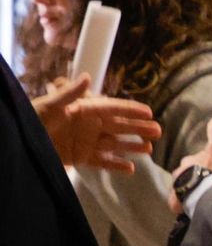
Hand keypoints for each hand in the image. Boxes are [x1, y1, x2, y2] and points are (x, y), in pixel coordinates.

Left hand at [32, 75, 161, 173]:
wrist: (20, 145)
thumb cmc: (33, 121)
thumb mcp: (49, 106)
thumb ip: (69, 93)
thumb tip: (87, 77)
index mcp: (84, 111)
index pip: (113, 109)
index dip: (131, 110)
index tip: (149, 112)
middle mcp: (89, 126)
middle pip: (119, 127)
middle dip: (139, 128)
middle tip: (158, 131)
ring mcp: (86, 143)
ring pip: (115, 144)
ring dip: (132, 146)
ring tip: (149, 149)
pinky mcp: (80, 158)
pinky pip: (103, 162)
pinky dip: (116, 165)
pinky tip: (131, 168)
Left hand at [167, 118, 211, 213]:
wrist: (202, 191)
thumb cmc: (210, 169)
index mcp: (188, 161)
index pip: (193, 160)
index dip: (201, 163)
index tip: (209, 167)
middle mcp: (179, 173)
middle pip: (185, 173)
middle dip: (192, 176)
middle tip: (204, 181)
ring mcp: (176, 188)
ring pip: (182, 187)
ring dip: (189, 189)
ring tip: (200, 195)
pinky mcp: (176, 202)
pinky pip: (180, 202)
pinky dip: (185, 203)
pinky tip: (192, 206)